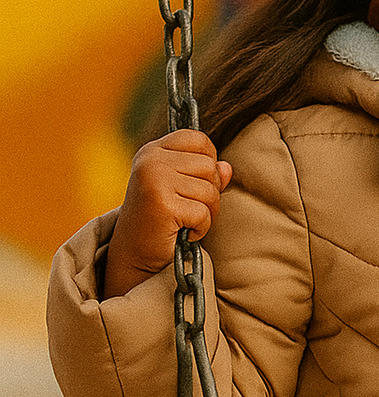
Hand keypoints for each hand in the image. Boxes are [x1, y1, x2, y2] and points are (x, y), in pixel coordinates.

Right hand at [103, 130, 231, 298]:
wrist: (133, 256)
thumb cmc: (159, 221)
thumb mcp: (181, 190)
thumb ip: (204, 175)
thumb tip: (227, 168)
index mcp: (153, 151)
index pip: (198, 140)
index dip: (208, 162)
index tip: (193, 184)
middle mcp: (150, 160)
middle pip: (209, 166)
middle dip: (210, 193)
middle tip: (189, 210)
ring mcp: (154, 179)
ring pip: (210, 191)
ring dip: (206, 213)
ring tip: (185, 222)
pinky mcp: (162, 204)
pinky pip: (204, 213)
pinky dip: (200, 228)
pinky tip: (183, 233)